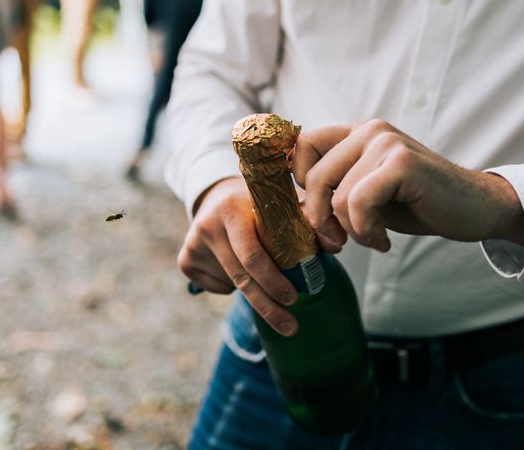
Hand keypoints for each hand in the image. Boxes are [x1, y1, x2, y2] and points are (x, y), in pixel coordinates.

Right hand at [177, 177, 298, 335]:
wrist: (220, 196)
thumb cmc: (263, 205)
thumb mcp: (284, 204)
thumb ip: (312, 221)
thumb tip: (338, 244)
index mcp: (232, 208)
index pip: (253, 255)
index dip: (274, 281)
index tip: (294, 300)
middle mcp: (207, 225)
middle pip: (241, 277)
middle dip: (268, 306)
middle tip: (291, 327)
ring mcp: (193, 243)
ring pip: (231, 284)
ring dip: (254, 292)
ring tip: (266, 282)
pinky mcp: (185, 258)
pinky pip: (215, 287)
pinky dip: (232, 287)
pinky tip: (237, 267)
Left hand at [292, 119, 523, 250]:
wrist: (473, 209)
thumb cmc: (416, 205)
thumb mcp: (366, 196)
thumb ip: (333, 194)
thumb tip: (296, 208)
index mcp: (356, 134)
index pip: (302, 145)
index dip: (300, 183)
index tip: (320, 212)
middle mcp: (369, 131)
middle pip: (313, 176)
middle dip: (320, 219)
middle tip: (339, 241)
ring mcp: (386, 142)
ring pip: (337, 196)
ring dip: (351, 230)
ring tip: (373, 238)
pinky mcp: (401, 162)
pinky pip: (358, 202)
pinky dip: (366, 230)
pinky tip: (383, 240)